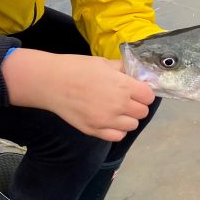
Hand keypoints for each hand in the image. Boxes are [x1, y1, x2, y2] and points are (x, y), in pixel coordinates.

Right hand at [2, 49, 154, 140]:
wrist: (51, 82)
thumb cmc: (77, 68)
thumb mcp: (103, 63)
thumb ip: (122, 69)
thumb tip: (136, 73)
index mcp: (123, 86)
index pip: (149, 96)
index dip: (144, 92)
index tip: (137, 90)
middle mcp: (119, 105)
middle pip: (143, 112)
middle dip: (137, 104)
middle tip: (127, 99)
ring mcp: (107, 120)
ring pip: (132, 125)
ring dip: (128, 118)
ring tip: (117, 110)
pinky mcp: (95, 130)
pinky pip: (117, 136)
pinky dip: (117, 130)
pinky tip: (110, 120)